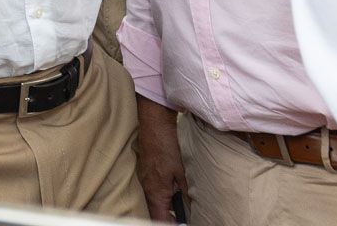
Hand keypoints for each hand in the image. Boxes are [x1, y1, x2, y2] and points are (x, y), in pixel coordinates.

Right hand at [135, 99, 189, 221]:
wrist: (154, 121)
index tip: (183, 225)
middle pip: (157, 212)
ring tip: (181, 205)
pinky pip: (153, 188)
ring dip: (166, 205)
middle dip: (170, 217)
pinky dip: (163, 193)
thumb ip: (187, 192)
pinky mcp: (146, 169)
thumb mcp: (182, 171)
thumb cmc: (166, 145)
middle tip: (185, 218)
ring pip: (155, 200)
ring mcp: (144, 178)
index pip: (161, 220)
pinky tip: (174, 188)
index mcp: (156, 193)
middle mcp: (147, 188)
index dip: (172, 225)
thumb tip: (193, 208)